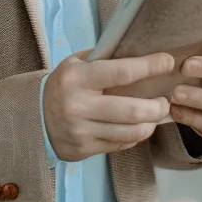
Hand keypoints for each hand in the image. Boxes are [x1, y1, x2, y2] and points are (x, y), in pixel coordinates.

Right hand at [43, 51, 173, 161]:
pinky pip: (120, 145)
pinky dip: (134, 137)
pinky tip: (137, 128)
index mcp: (77, 78)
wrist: (34, 117)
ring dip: (150, 124)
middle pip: (131, 110)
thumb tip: (140, 53)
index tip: (167, 62)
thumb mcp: (75, 64)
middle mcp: (78, 105)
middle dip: (156, 107)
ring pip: (129, 132)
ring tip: (155, 116)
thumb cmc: (63, 85)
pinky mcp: (84, 149)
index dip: (149, 67)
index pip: (121, 72)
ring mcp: (81, 130)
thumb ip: (103, 59)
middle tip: (165, 101)